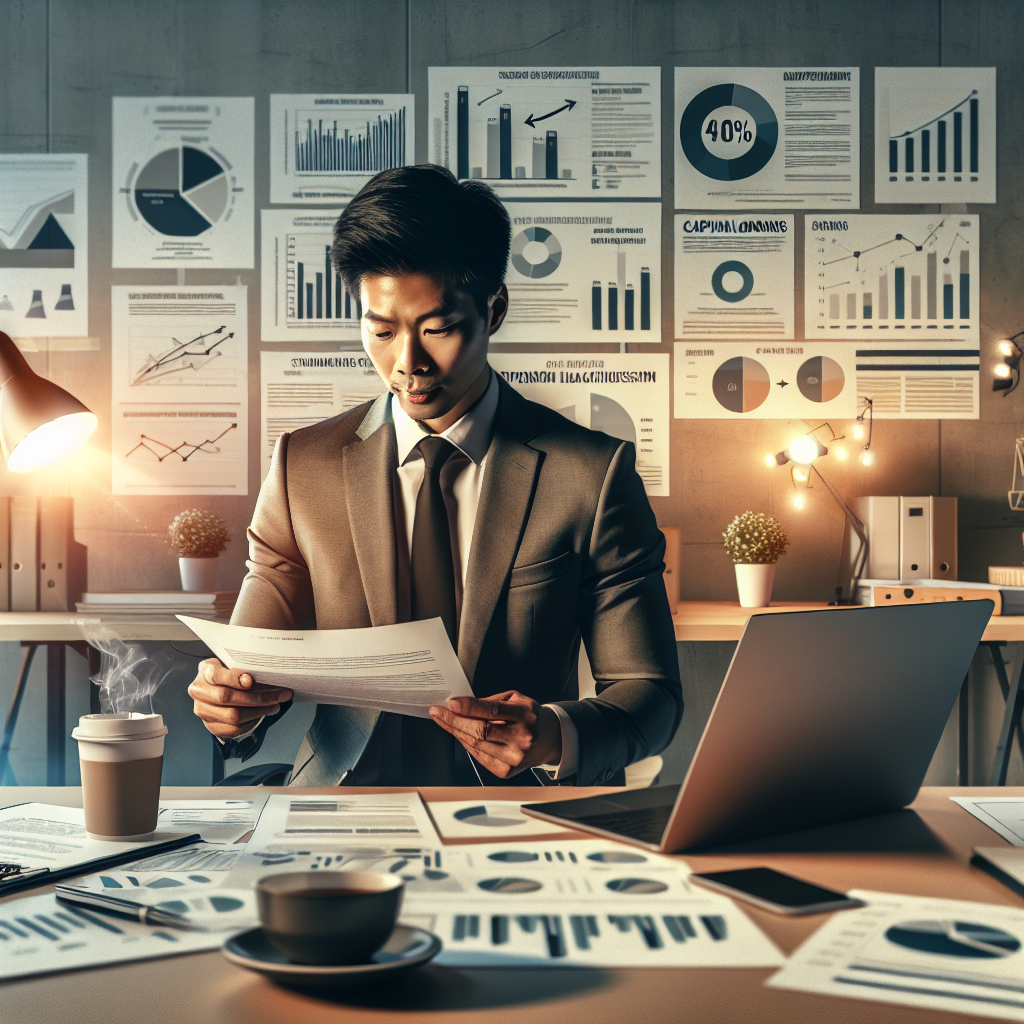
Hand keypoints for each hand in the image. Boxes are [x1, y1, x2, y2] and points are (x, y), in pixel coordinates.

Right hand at [188, 658, 292, 738]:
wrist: (216, 687)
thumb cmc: (229, 673)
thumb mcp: (234, 663)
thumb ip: (244, 667)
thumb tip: (266, 674)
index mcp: (205, 671)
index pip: (216, 675)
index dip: (233, 678)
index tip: (251, 680)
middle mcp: (199, 692)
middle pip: (226, 697)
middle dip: (257, 698)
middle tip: (279, 696)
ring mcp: (202, 710)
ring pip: (232, 716)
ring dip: (259, 712)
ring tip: (275, 706)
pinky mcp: (210, 726)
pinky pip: (233, 729)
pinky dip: (251, 723)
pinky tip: (262, 715)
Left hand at [428, 691, 561, 778]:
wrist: (548, 739)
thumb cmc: (528, 716)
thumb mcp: (515, 699)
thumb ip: (490, 702)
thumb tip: (461, 705)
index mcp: (526, 715)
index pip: (494, 711)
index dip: (470, 707)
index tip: (451, 703)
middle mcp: (522, 738)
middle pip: (481, 731)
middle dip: (454, 721)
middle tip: (438, 712)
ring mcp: (514, 758)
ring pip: (476, 744)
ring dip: (455, 732)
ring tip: (443, 720)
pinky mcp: (506, 771)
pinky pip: (478, 756)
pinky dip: (465, 744)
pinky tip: (458, 733)